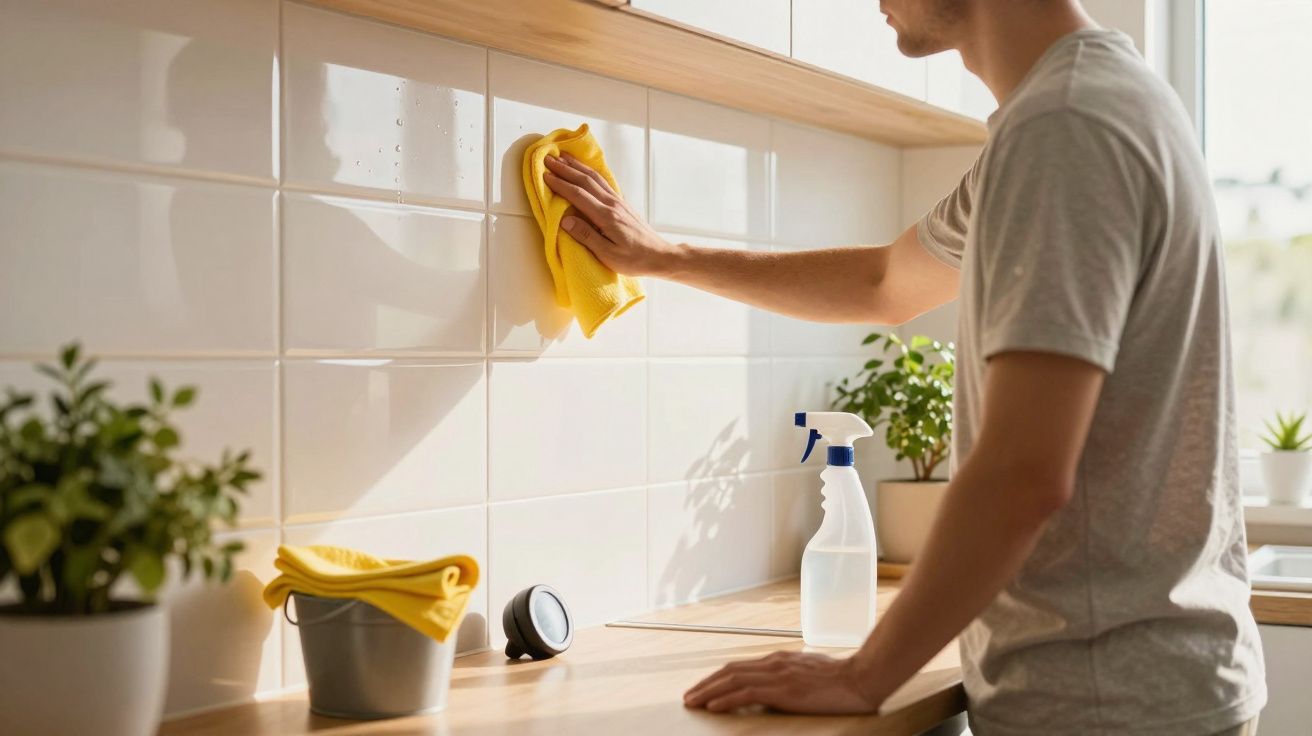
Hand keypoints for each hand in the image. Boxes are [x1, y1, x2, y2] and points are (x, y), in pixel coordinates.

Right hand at [543, 153, 681, 276]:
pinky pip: (603, 182)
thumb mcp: (608, 255)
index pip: (578, 195)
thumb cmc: (634, 259)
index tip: (545, 175)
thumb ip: (586, 237)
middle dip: (565, 169)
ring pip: (595, 177)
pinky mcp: (621, 203)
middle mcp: (612, 204)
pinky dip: (590, 172)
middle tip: (548, 159)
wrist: (659, 255)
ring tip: (563, 157)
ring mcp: (618, 201)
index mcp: (606, 216)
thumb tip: (565, 221)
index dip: (560, 184)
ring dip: (577, 166)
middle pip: (585, 180)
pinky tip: (585, 169)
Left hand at [683, 650, 883, 714]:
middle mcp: (774, 663)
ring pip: (733, 680)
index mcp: (779, 660)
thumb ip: (790, 678)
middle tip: (689, 697)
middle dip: (706, 684)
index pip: (740, 667)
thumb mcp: (809, 674)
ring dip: (709, 691)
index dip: (718, 678)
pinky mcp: (784, 689)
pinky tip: (714, 706)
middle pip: (730, 671)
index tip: (704, 688)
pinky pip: (747, 693)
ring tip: (694, 702)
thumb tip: (777, 691)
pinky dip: (727, 698)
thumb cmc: (841, 679)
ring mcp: (778, 674)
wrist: (861, 678)